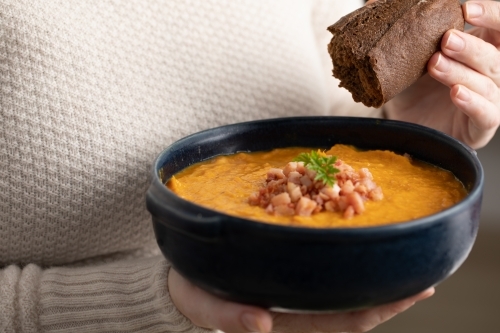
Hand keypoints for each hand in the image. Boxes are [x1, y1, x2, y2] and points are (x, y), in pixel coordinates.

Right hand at [169, 268, 433, 332]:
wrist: (185, 278)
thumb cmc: (195, 294)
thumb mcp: (205, 307)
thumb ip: (229, 318)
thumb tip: (261, 324)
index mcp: (287, 319)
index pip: (341, 320)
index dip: (377, 310)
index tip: (410, 296)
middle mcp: (300, 305)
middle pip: (353, 304)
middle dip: (390, 295)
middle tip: (426, 280)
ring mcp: (298, 287)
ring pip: (345, 284)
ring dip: (377, 274)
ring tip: (406, 258)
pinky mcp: (290, 266)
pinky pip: (327, 262)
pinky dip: (350, 253)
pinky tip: (362, 236)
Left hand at [385, 0, 499, 148]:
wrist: (409, 128)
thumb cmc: (416, 91)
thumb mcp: (408, 60)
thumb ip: (403, 34)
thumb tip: (375, 3)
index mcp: (480, 49)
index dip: (491, 14)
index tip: (466, 9)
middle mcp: (490, 72)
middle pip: (496, 53)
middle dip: (471, 44)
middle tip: (446, 39)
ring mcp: (490, 99)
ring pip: (489, 81)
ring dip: (461, 71)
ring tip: (435, 63)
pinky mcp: (481, 126)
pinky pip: (486, 113)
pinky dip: (472, 101)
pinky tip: (456, 92)